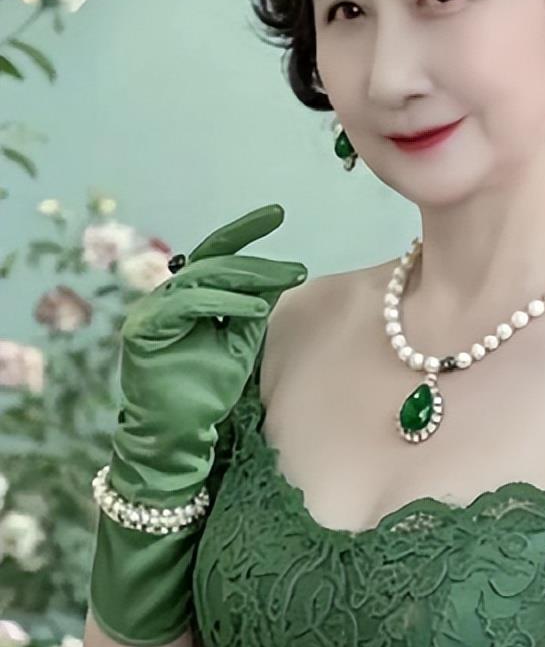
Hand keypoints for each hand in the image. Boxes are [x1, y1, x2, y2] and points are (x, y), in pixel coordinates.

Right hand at [110, 203, 306, 505]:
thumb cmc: (208, 388)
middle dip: (259, 260)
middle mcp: (168, 297)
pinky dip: (225, 304)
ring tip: (287, 282)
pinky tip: (257, 308)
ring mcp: (152, 311)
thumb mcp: (241, 339)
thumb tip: (282, 273)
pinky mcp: (145, 330)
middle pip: (214, 263)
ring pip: (203, 279)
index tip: (278, 213)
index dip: (246, 232)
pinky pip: (189, 305)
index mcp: (189, 296)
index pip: (218, 254)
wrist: (179, 433)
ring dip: (248, 279)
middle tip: (297, 266)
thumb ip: (254, 305)